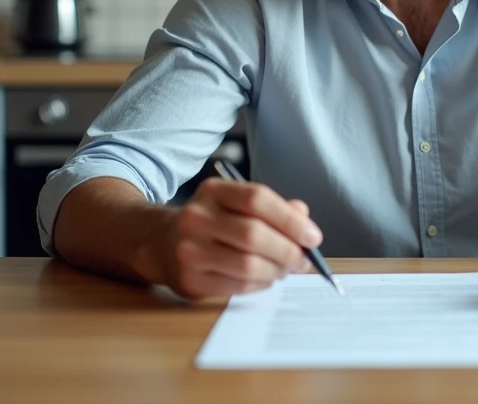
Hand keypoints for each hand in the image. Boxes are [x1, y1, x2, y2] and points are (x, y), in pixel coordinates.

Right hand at [159, 177, 321, 299]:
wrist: (164, 244)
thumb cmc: (215, 223)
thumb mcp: (239, 205)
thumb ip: (275, 209)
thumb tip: (305, 223)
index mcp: (213, 191)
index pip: (257, 199)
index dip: (290, 219)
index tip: (313, 237)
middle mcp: (196, 217)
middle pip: (253, 234)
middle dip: (287, 251)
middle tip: (303, 260)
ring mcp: (189, 250)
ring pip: (247, 265)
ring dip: (276, 271)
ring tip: (285, 270)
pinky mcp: (189, 280)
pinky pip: (237, 286)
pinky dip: (260, 285)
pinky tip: (265, 278)